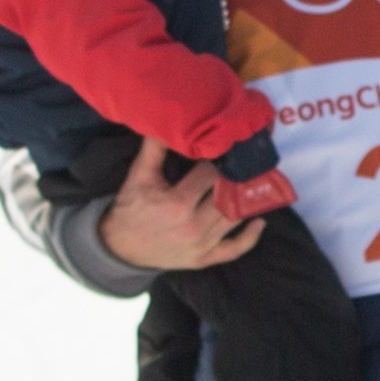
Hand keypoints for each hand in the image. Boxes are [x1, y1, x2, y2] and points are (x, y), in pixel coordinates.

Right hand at [100, 136, 266, 271]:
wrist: (119, 247)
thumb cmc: (131, 208)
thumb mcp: (139, 175)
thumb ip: (154, 148)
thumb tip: (167, 120)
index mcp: (177, 203)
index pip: (210, 175)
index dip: (216, 160)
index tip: (220, 151)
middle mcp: (193, 226)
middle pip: (227, 196)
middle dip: (234, 178)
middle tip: (242, 164)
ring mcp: (201, 245)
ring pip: (234, 219)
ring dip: (246, 201)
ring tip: (253, 184)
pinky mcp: (204, 259)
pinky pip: (235, 249)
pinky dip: (250, 236)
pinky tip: (260, 220)